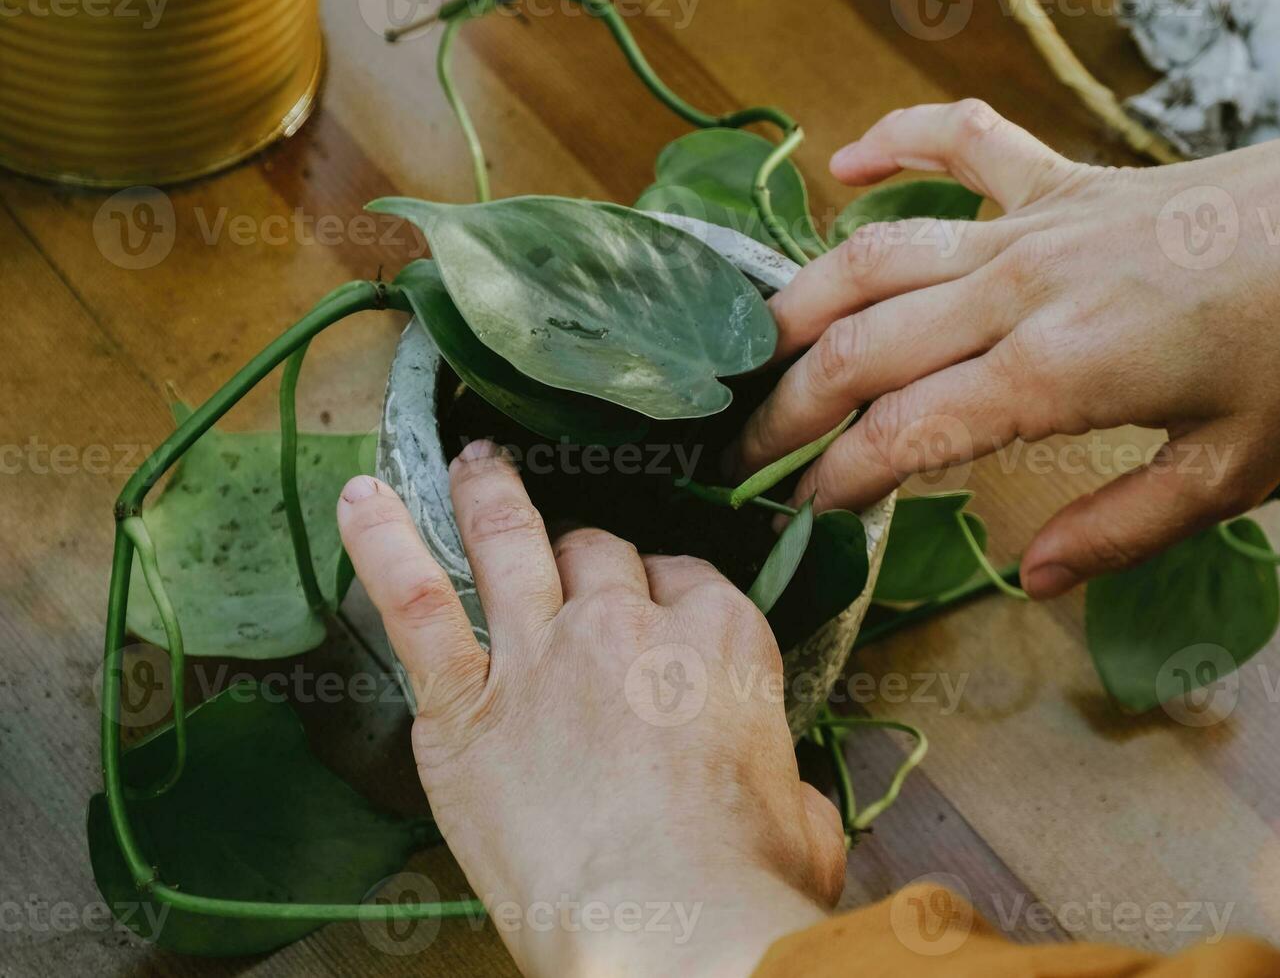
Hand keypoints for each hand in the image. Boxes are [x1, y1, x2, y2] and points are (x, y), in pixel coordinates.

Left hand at [335, 442, 843, 977]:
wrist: (665, 930)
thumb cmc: (743, 887)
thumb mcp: (803, 820)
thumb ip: (784, 783)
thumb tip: (782, 793)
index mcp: (720, 640)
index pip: (685, 578)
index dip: (663, 591)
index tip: (654, 607)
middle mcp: (628, 625)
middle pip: (599, 553)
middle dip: (584, 556)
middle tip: (566, 561)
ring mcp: (540, 654)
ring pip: (509, 542)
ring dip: (487, 495)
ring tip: (471, 465)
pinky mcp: (466, 705)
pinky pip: (416, 604)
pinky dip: (382, 545)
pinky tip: (360, 501)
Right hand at [736, 41, 1279, 598]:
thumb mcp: (1229, 472)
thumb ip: (1121, 530)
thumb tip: (1029, 578)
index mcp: (1053, 373)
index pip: (900, 433)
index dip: (834, 478)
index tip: (798, 510)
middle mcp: (1016, 291)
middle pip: (857, 347)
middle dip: (784, 407)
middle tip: (743, 451)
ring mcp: (1027, 225)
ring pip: (872, 254)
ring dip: (798, 302)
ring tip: (751, 348)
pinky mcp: (1052, 180)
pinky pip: (952, 144)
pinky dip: (890, 145)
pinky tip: (839, 164)